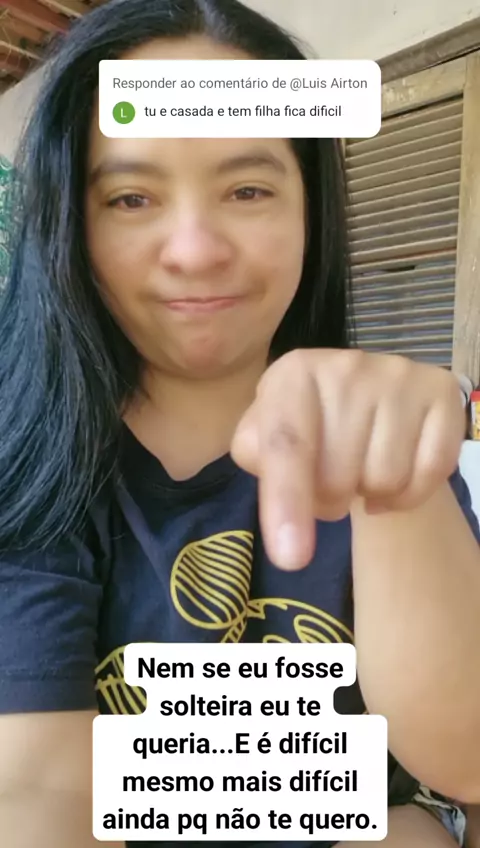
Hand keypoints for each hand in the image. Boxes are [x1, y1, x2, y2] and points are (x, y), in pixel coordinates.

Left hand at [230, 349, 465, 570]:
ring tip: (361, 471)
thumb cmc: (306, 428)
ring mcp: (399, 375)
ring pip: (385, 480)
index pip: (287, 445)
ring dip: (370, 495)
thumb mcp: (266, 438)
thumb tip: (284, 505)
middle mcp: (347, 365)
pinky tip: (394, 478)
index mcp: (293, 373)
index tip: (289, 558)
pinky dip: (409, 495)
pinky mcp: (441, 391)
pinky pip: (430, 473)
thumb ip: (258, 461)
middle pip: (337, 476)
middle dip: (328, 500)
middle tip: (329, 481)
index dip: (286, 501)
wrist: (366, 404)